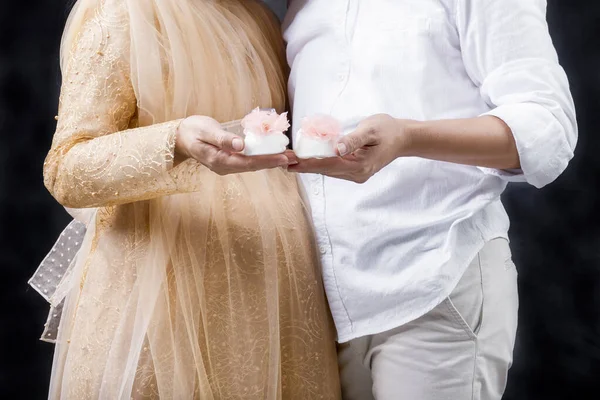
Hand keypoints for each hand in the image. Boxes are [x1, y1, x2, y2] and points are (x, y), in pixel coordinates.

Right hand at [175, 116, 294, 174]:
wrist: (181, 137)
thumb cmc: (192, 130)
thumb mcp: (205, 131)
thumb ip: (222, 138)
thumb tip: (241, 145)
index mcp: (219, 161)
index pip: (248, 163)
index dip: (267, 161)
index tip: (283, 158)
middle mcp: (225, 167)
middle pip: (254, 166)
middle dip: (274, 162)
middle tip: (294, 158)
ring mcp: (227, 165)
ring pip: (252, 164)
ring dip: (270, 160)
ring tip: (289, 156)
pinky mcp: (230, 161)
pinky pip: (248, 160)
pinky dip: (262, 157)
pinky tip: (273, 153)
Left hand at [289, 114, 413, 182]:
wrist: (403, 138)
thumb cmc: (388, 130)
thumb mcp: (371, 130)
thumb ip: (353, 139)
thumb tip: (337, 148)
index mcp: (360, 166)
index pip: (328, 165)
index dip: (307, 163)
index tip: (289, 162)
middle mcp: (357, 175)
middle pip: (325, 170)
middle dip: (303, 165)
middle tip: (280, 161)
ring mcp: (356, 175)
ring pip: (327, 170)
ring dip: (308, 165)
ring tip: (288, 160)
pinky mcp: (354, 171)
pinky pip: (333, 168)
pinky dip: (319, 163)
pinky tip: (305, 159)